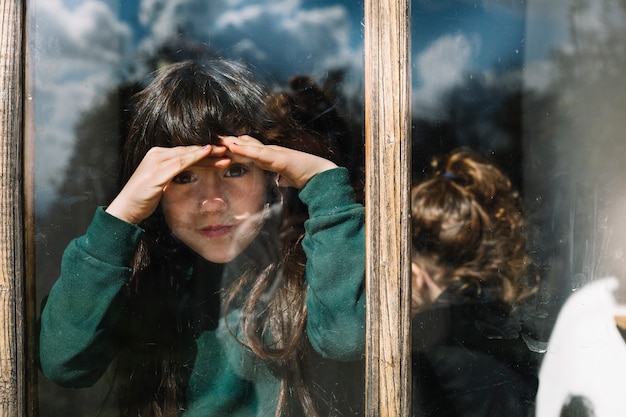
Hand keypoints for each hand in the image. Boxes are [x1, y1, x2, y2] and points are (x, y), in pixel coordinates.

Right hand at [106, 145, 226, 223]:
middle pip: (188, 151)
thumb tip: (185, 176)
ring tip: (223, 152)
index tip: (220, 154)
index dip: (203, 153)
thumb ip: (171, 176)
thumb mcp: (160, 184)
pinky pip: (180, 162)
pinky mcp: (157, 172)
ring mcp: (156, 162)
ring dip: (207, 153)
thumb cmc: (142, 199)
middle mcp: (156, 154)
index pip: (185, 152)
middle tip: (227, 149)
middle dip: (209, 151)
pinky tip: (207, 153)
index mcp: (157, 156)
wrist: (125, 209)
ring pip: (187, 154)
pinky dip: (195, 157)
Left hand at [220, 135, 337, 188]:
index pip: (251, 150)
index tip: (220, 147)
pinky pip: (258, 153)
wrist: (322, 176)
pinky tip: (232, 146)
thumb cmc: (308, 176)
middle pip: (246, 144)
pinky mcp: (279, 158)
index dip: (236, 148)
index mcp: (272, 157)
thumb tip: (281, 182)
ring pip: (250, 146)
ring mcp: (275, 153)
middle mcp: (272, 152)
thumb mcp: (291, 178)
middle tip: (211, 138)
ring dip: (232, 142)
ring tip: (216, 139)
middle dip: (229, 142)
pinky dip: (244, 150)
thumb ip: (284, 179)